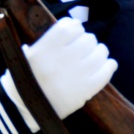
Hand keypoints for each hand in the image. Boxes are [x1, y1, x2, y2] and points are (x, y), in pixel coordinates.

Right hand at [0, 17, 116, 131]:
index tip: (76, 28)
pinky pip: (105, 72)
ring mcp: (75, 74)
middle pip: (87, 39)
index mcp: (43, 50)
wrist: (24, 109)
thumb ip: (47, 40)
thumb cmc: (24, 79)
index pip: (68, 28)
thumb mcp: (27, 56)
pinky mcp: (86, 90)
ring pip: (99, 53)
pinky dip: (109, 65)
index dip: (74, 26)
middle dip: (88, 40)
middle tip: (86, 45)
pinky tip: (108, 64)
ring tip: (97, 53)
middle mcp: (60, 60)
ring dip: (100, 51)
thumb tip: (72, 24)